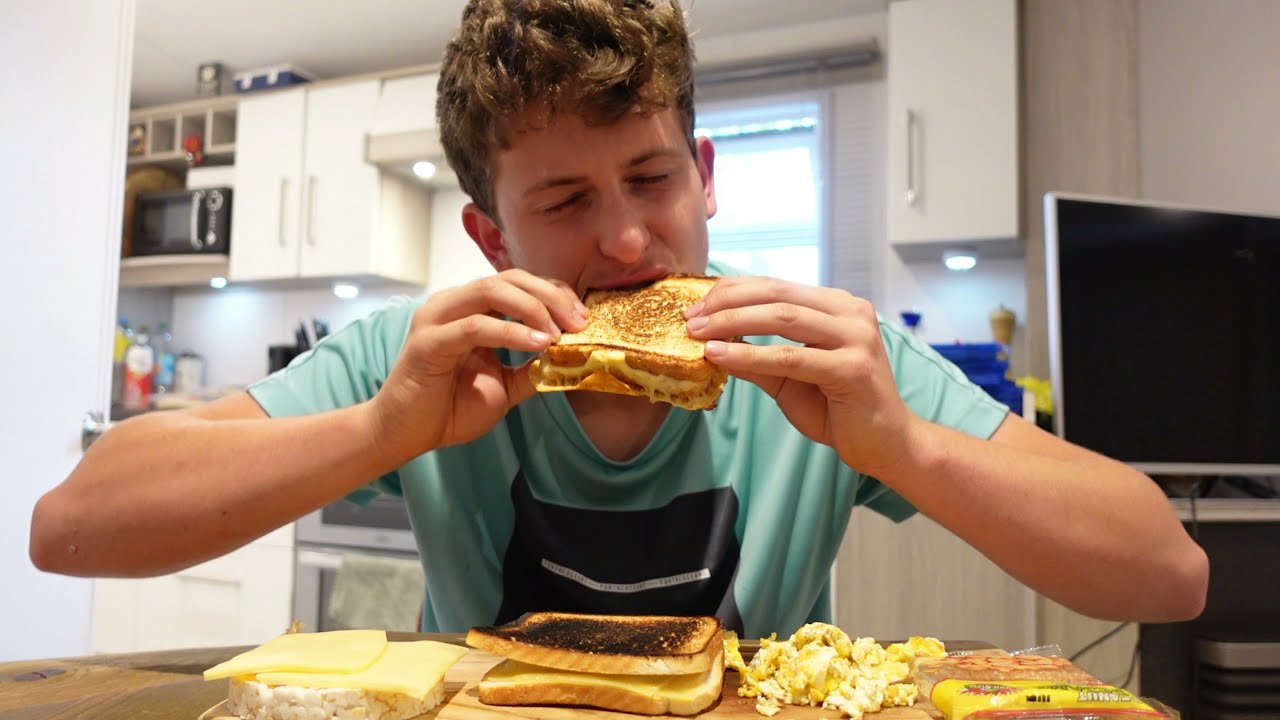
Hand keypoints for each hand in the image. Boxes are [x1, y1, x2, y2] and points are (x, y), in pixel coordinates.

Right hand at [370, 270, 586, 463]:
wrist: (405, 435)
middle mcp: (452, 305)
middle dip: (550, 296)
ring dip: (533, 308)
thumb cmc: (448, 408)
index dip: (553, 293)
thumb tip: (568, 357)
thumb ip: (532, 368)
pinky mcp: (428, 341)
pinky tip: (537, 344)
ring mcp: (437, 319)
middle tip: (579, 321)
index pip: (517, 283)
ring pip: (491, 291)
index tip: (582, 317)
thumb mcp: (505, 386)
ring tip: (558, 332)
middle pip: (508, 279)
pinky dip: (511, 332)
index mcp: (470, 309)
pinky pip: (475, 326)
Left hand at [685, 276, 915, 476]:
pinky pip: (791, 357)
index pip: (775, 286)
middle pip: (776, 294)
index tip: (695, 307)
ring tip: (698, 334)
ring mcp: (856, 337)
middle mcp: (850, 312)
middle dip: (726, 303)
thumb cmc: (840, 410)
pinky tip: (720, 355)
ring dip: (732, 322)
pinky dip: (751, 354)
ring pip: (783, 317)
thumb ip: (756, 359)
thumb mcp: (788, 380)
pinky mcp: (853, 367)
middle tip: (689, 319)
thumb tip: (710, 344)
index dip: (731, 292)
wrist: (886, 445)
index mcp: (836, 306)